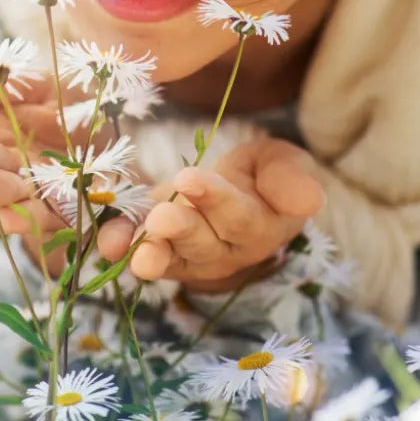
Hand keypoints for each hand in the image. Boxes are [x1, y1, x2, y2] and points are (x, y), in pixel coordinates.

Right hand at [0, 60, 137, 270]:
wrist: (121, 133)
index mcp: (1, 138)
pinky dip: (30, 219)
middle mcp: (15, 170)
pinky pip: (52, 220)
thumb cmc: (70, 107)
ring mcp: (41, 194)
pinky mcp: (73, 214)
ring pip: (14, 195)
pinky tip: (11, 215)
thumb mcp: (36, 85)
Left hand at [107, 138, 324, 290]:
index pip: (238, 217)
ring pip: (172, 256)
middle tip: (160, 219)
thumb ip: (290, 180)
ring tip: (136, 252)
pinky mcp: (159, 247)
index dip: (215, 200)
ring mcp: (189, 253)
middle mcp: (223, 248)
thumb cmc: (265, 175)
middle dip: (179, 231)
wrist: (239, 189)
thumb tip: (311, 199)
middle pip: (201, 243)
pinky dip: (122, 246)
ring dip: (152, 253)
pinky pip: (141, 251)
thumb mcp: (283, 165)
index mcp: (259, 226)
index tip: (190, 178)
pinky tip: (108, 242)